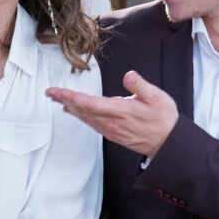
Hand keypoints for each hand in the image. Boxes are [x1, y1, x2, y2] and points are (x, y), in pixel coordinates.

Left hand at [46, 71, 177, 156]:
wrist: (168, 144)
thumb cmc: (164, 120)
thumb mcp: (157, 97)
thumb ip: (140, 86)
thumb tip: (128, 75)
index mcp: (120, 111)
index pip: (88, 103)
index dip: (69, 96)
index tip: (55, 91)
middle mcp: (111, 122)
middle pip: (81, 110)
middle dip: (64, 100)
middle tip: (50, 93)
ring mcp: (110, 130)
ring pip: (85, 118)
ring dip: (71, 108)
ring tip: (58, 100)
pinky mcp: (112, 134)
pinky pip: (91, 124)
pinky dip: (80, 116)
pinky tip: (76, 112)